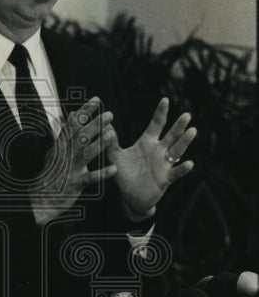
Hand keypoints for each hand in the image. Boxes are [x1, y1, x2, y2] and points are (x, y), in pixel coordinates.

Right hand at [30, 97, 116, 223]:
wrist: (40, 198)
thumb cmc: (51, 174)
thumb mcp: (55, 150)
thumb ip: (66, 132)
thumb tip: (73, 114)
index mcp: (62, 145)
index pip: (74, 124)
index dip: (85, 111)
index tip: (96, 100)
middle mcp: (66, 155)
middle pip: (81, 136)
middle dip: (95, 124)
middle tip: (109, 115)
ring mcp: (70, 168)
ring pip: (86, 153)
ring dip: (99, 144)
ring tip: (111, 135)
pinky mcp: (75, 183)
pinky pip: (90, 178)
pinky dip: (102, 174)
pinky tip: (113, 169)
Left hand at [108, 97, 195, 220]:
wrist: (130, 197)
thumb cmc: (124, 175)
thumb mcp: (115, 157)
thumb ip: (110, 142)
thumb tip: (104, 125)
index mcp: (147, 143)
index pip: (156, 124)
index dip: (161, 113)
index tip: (165, 99)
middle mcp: (159, 151)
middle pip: (171, 135)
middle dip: (179, 126)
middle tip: (187, 115)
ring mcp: (164, 164)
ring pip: (177, 151)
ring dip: (184, 142)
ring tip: (192, 131)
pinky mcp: (166, 179)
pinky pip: (176, 173)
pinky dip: (182, 168)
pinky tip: (189, 163)